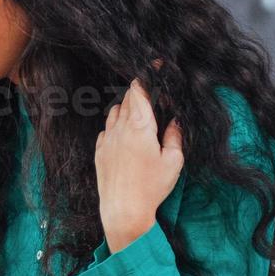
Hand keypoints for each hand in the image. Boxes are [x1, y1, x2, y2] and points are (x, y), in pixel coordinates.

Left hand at [95, 79, 182, 252]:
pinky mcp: (99, 151)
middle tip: (155, 94)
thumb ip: (174, 136)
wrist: (123, 209)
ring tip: (142, 117)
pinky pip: (107, 129)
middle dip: (140, 92)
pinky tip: (127, 135)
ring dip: (127, 109)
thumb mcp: (173, 161)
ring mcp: (107, 139)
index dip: (147, 76)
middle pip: (128, 99)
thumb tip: (175, 120)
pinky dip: (117, 126)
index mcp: (140, 127)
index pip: (140, 91)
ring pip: (115, 112)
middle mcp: (120, 128)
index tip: (155, 66)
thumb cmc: (151, 186)